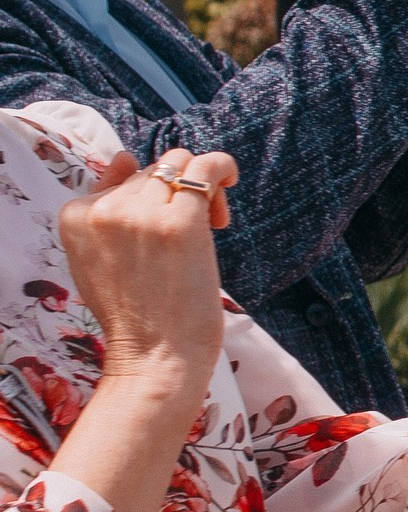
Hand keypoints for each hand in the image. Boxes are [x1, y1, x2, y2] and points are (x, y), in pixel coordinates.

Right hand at [52, 148, 238, 511]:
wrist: (156, 356)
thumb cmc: (137, 312)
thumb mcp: (100, 258)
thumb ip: (106, 206)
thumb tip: (124, 156)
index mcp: (75, 216)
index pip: (123, 177)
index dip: (152, 197)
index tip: (164, 229)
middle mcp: (103, 210)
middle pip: (155, 169)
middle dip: (179, 191)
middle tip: (199, 228)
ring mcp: (140, 213)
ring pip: (180, 163)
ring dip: (202, 185)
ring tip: (213, 220)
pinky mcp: (178, 221)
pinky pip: (207, 164)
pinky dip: (223, 167)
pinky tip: (229, 186)